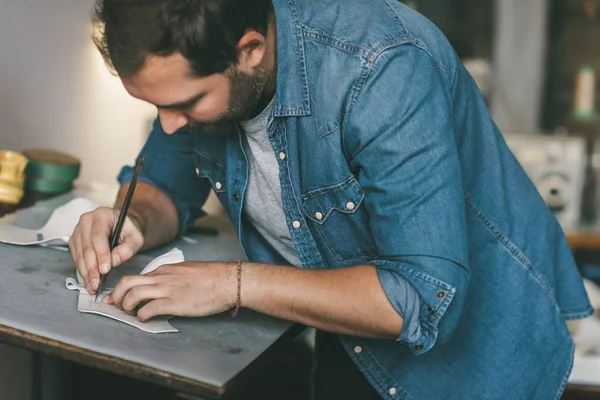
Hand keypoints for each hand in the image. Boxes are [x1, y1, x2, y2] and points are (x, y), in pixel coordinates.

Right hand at [68, 207, 143, 293]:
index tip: (105, 270)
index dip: (101, 255)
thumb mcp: (136, 237)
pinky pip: (76, 257)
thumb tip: (114, 260)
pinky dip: (82, 270)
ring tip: (92, 287)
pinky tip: (88, 280)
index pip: (98, 237)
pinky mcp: (74, 240)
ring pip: (79, 254)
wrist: (122, 226)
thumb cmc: (129, 231)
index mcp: (102, 215)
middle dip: (91, 268)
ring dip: (85, 272)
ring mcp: (78, 230)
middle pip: (86, 247)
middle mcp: (86, 220)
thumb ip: (128, 248)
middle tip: (96, 284)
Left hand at [103, 262, 237, 321]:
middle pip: (128, 282)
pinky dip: (141, 316)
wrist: (227, 281)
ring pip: (134, 294)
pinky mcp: (174, 303)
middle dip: (117, 295)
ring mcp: (168, 289)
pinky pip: (149, 309)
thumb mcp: (187, 271)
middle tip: (116, 305)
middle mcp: (163, 277)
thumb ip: (173, 277)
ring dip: (126, 306)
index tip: (119, 296)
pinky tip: (144, 319)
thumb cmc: (212, 278)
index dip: (124, 288)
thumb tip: (163, 287)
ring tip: (130, 313)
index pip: (137, 276)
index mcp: (165, 269)